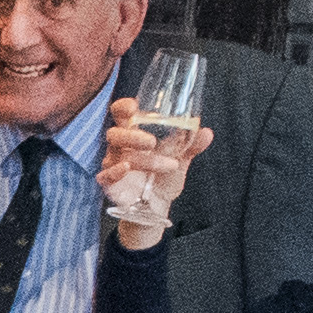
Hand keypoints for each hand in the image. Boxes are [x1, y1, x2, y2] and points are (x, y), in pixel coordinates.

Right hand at [95, 106, 206, 247]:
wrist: (159, 206)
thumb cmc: (164, 176)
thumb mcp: (181, 159)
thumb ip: (192, 145)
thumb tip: (207, 132)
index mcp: (133, 133)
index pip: (120, 114)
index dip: (123, 107)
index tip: (134, 106)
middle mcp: (120, 147)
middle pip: (115, 133)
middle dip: (132, 135)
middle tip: (152, 142)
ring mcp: (113, 164)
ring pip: (116, 153)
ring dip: (140, 157)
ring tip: (167, 163)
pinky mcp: (110, 184)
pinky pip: (105, 175)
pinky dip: (114, 171)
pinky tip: (125, 168)